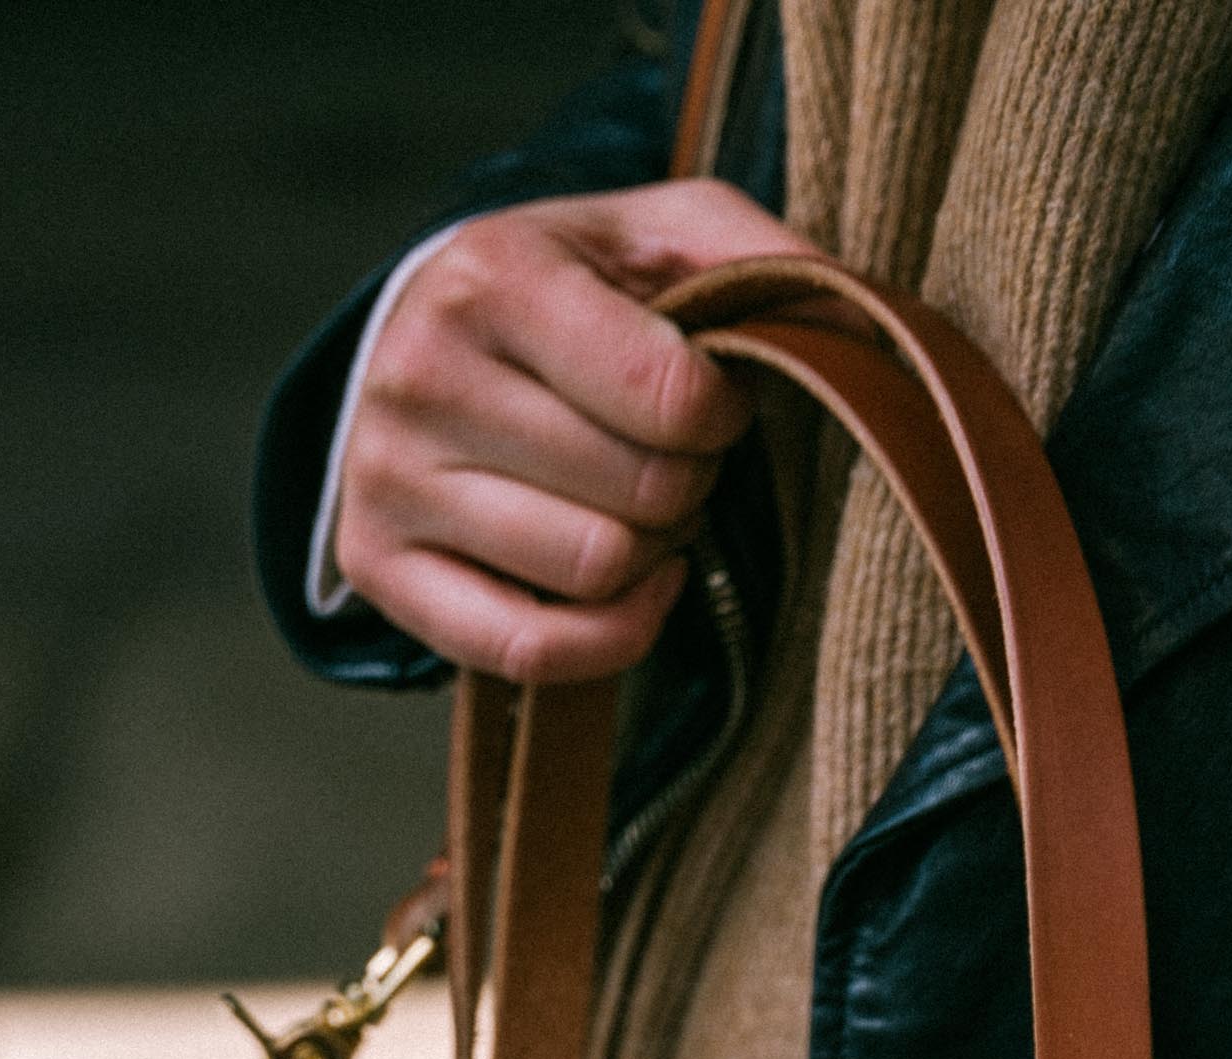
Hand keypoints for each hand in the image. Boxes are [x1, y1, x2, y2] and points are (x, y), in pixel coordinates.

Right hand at [334, 180, 804, 683]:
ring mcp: (387, 481)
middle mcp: (421, 377)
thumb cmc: (562, 291)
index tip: (712, 403)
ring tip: (632, 506)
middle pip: (639, 493)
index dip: (722, 417)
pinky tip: (633, 590)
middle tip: (666, 457)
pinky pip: (529, 652)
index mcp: (491, 277)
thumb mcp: (655, 232)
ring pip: (594, 571)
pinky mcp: (379, 568)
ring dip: (649, 554)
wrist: (418, 338)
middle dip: (685, 482)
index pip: (668, 397)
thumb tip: (852, 321)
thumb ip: (753, 252)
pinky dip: (610, 636)